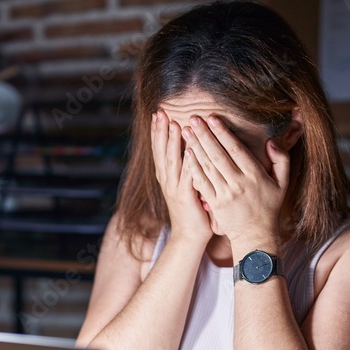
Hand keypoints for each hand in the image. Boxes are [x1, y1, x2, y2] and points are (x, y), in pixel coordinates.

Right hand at [151, 110, 211, 245]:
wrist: (189, 238)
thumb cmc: (191, 211)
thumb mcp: (185, 186)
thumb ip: (185, 169)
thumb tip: (189, 149)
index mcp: (166, 177)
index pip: (159, 150)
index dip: (157, 132)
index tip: (158, 113)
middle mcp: (167, 181)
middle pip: (161, 151)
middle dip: (161, 131)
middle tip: (160, 112)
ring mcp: (174, 189)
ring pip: (172, 161)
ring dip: (172, 143)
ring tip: (174, 124)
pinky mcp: (186, 198)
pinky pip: (187, 177)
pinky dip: (188, 163)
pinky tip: (190, 150)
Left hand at [182, 115, 288, 249]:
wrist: (256, 235)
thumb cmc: (269, 206)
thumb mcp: (283, 183)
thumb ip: (281, 160)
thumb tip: (270, 142)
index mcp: (255, 175)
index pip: (236, 149)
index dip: (223, 133)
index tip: (212, 118)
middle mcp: (239, 183)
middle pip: (218, 155)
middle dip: (205, 135)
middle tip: (193, 118)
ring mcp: (225, 194)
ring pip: (208, 166)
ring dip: (195, 147)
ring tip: (186, 131)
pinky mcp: (215, 203)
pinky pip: (202, 183)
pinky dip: (193, 168)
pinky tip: (186, 154)